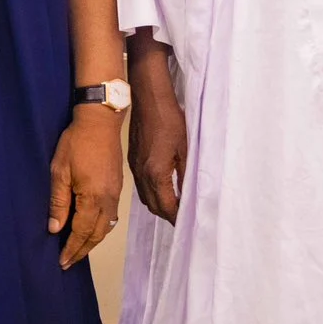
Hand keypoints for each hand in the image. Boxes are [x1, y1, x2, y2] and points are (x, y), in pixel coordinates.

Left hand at [48, 110, 123, 268]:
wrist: (101, 121)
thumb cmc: (76, 144)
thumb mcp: (59, 172)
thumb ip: (59, 202)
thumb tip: (55, 229)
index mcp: (94, 197)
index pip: (82, 231)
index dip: (72, 248)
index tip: (62, 262)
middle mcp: (109, 199)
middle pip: (98, 233)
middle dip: (83, 250)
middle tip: (69, 262)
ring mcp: (116, 193)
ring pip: (107, 226)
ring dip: (93, 240)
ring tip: (79, 249)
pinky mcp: (118, 186)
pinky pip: (111, 215)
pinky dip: (101, 228)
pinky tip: (92, 228)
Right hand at [127, 47, 186, 225]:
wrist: (148, 99)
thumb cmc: (170, 120)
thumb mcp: (185, 148)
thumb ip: (186, 174)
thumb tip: (190, 196)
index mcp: (155, 173)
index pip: (166, 206)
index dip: (177, 217)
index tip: (188, 224)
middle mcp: (142, 175)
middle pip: (153, 206)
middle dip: (168, 214)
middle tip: (183, 218)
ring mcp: (134, 168)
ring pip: (146, 197)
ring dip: (159, 205)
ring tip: (175, 206)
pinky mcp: (132, 161)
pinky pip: (141, 186)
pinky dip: (152, 193)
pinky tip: (163, 189)